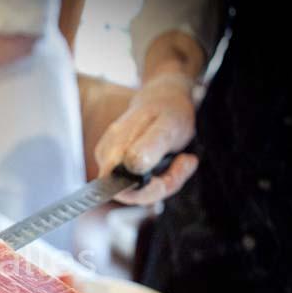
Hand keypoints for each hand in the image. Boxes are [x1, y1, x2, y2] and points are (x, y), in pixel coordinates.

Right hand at [95, 72, 198, 204]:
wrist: (165, 99)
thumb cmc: (167, 110)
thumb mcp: (167, 124)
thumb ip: (150, 144)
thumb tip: (133, 166)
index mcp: (112, 149)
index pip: (117, 189)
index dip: (143, 193)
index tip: (165, 181)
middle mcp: (108, 159)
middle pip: (131, 194)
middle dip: (163, 184)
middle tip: (183, 162)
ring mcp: (115, 165)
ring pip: (141, 192)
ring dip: (169, 179)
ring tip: (183, 158)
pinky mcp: (126, 169)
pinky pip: (147, 186)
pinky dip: (166, 177)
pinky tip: (176, 160)